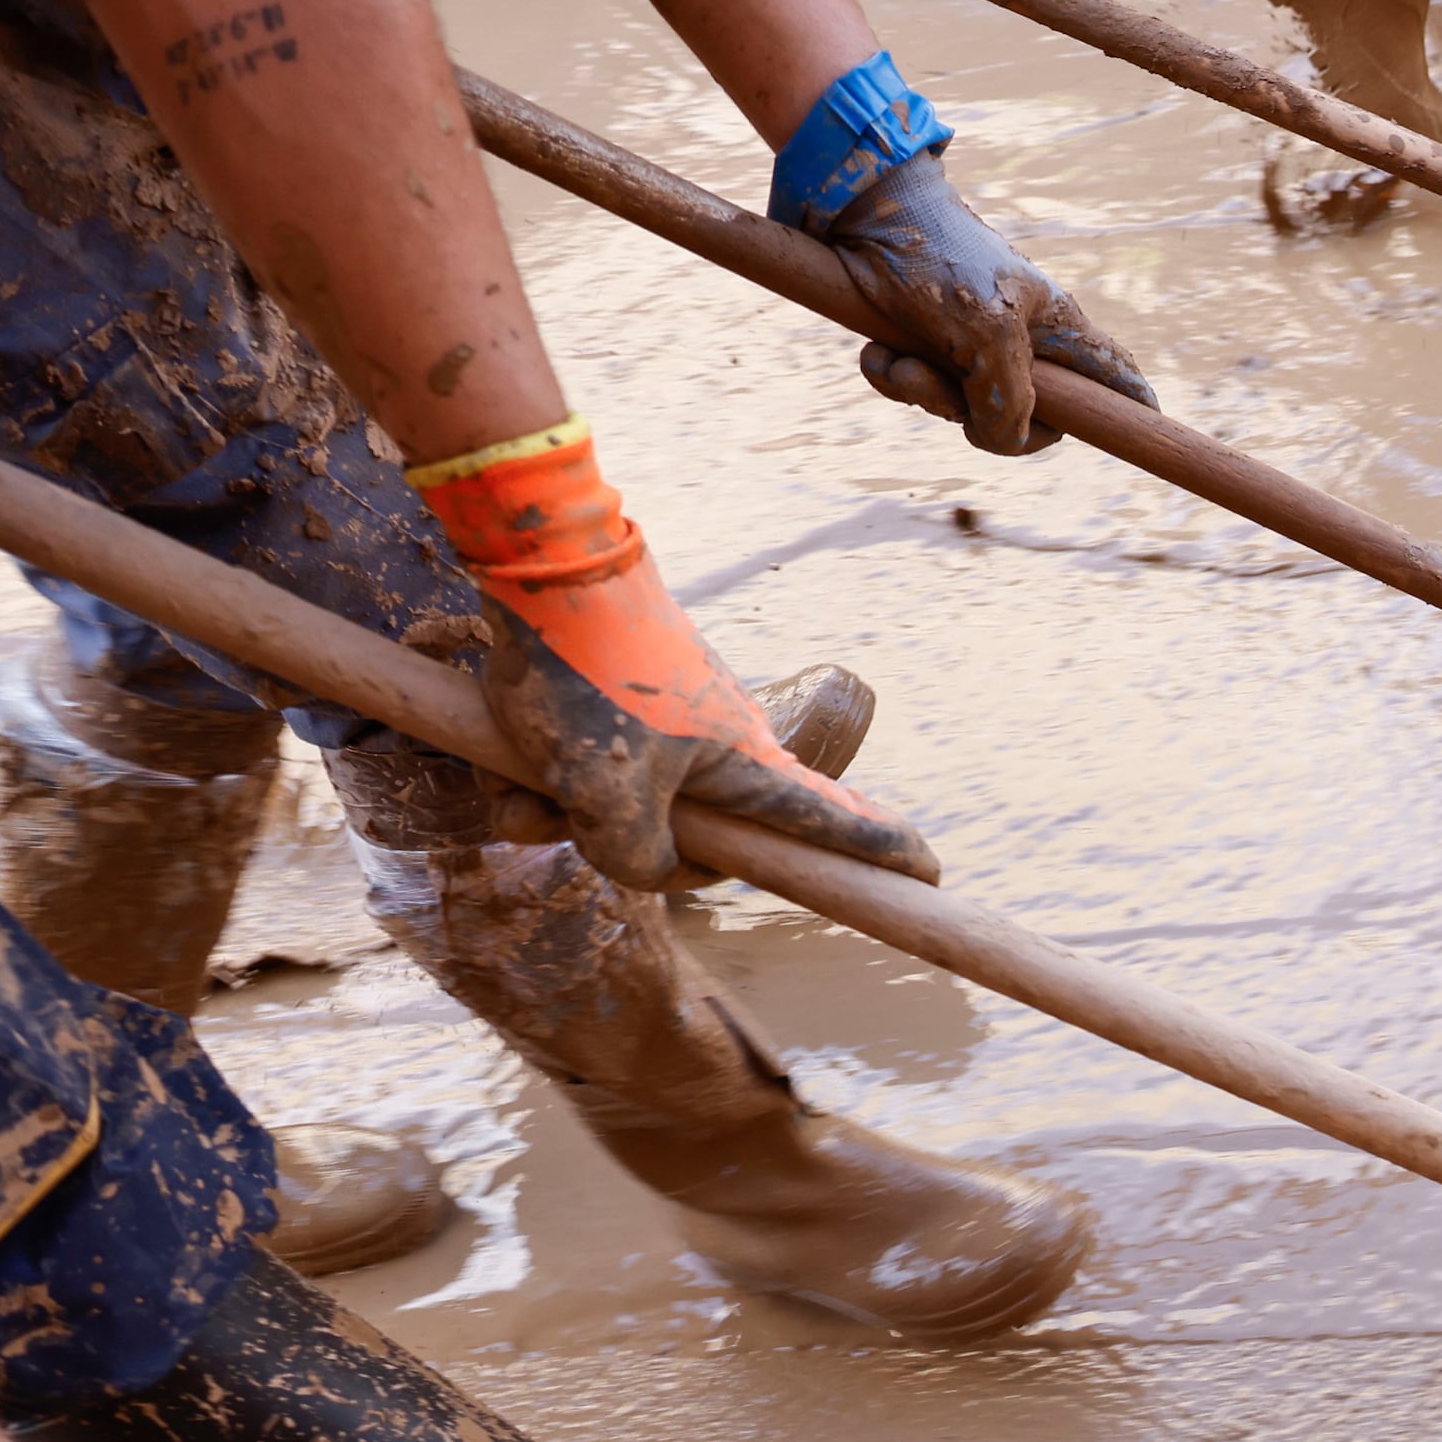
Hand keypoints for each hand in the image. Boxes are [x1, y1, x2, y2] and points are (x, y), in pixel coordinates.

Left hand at [412, 425, 939, 890]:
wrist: (547, 566)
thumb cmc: (588, 680)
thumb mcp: (603, 799)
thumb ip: (639, 861)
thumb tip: (652, 864)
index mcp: (753, 768)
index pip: (842, 824)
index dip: (887, 857)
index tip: (932, 875)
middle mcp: (732, 746)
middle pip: (706, 832)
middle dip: (625, 847)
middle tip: (551, 823)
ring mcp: (684, 720)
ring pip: (638, 801)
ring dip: (571, 809)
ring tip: (517, 791)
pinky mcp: (638, 698)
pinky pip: (605, 764)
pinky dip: (555, 773)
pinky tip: (508, 765)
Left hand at [811, 151, 1155, 457]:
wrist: (862, 213)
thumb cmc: (939, 257)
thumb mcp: (985, 334)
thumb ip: (1008, 400)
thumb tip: (1004, 441)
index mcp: (1057, 330)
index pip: (1116, 376)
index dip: (1132, 408)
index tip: (1145, 430)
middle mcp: (1021, 344)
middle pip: (1025, 420)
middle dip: (978, 416)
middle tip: (951, 389)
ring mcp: (971, 347)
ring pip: (960, 409)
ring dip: (921, 390)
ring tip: (899, 358)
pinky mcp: (924, 345)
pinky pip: (915, 390)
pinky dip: (891, 376)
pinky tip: (878, 351)